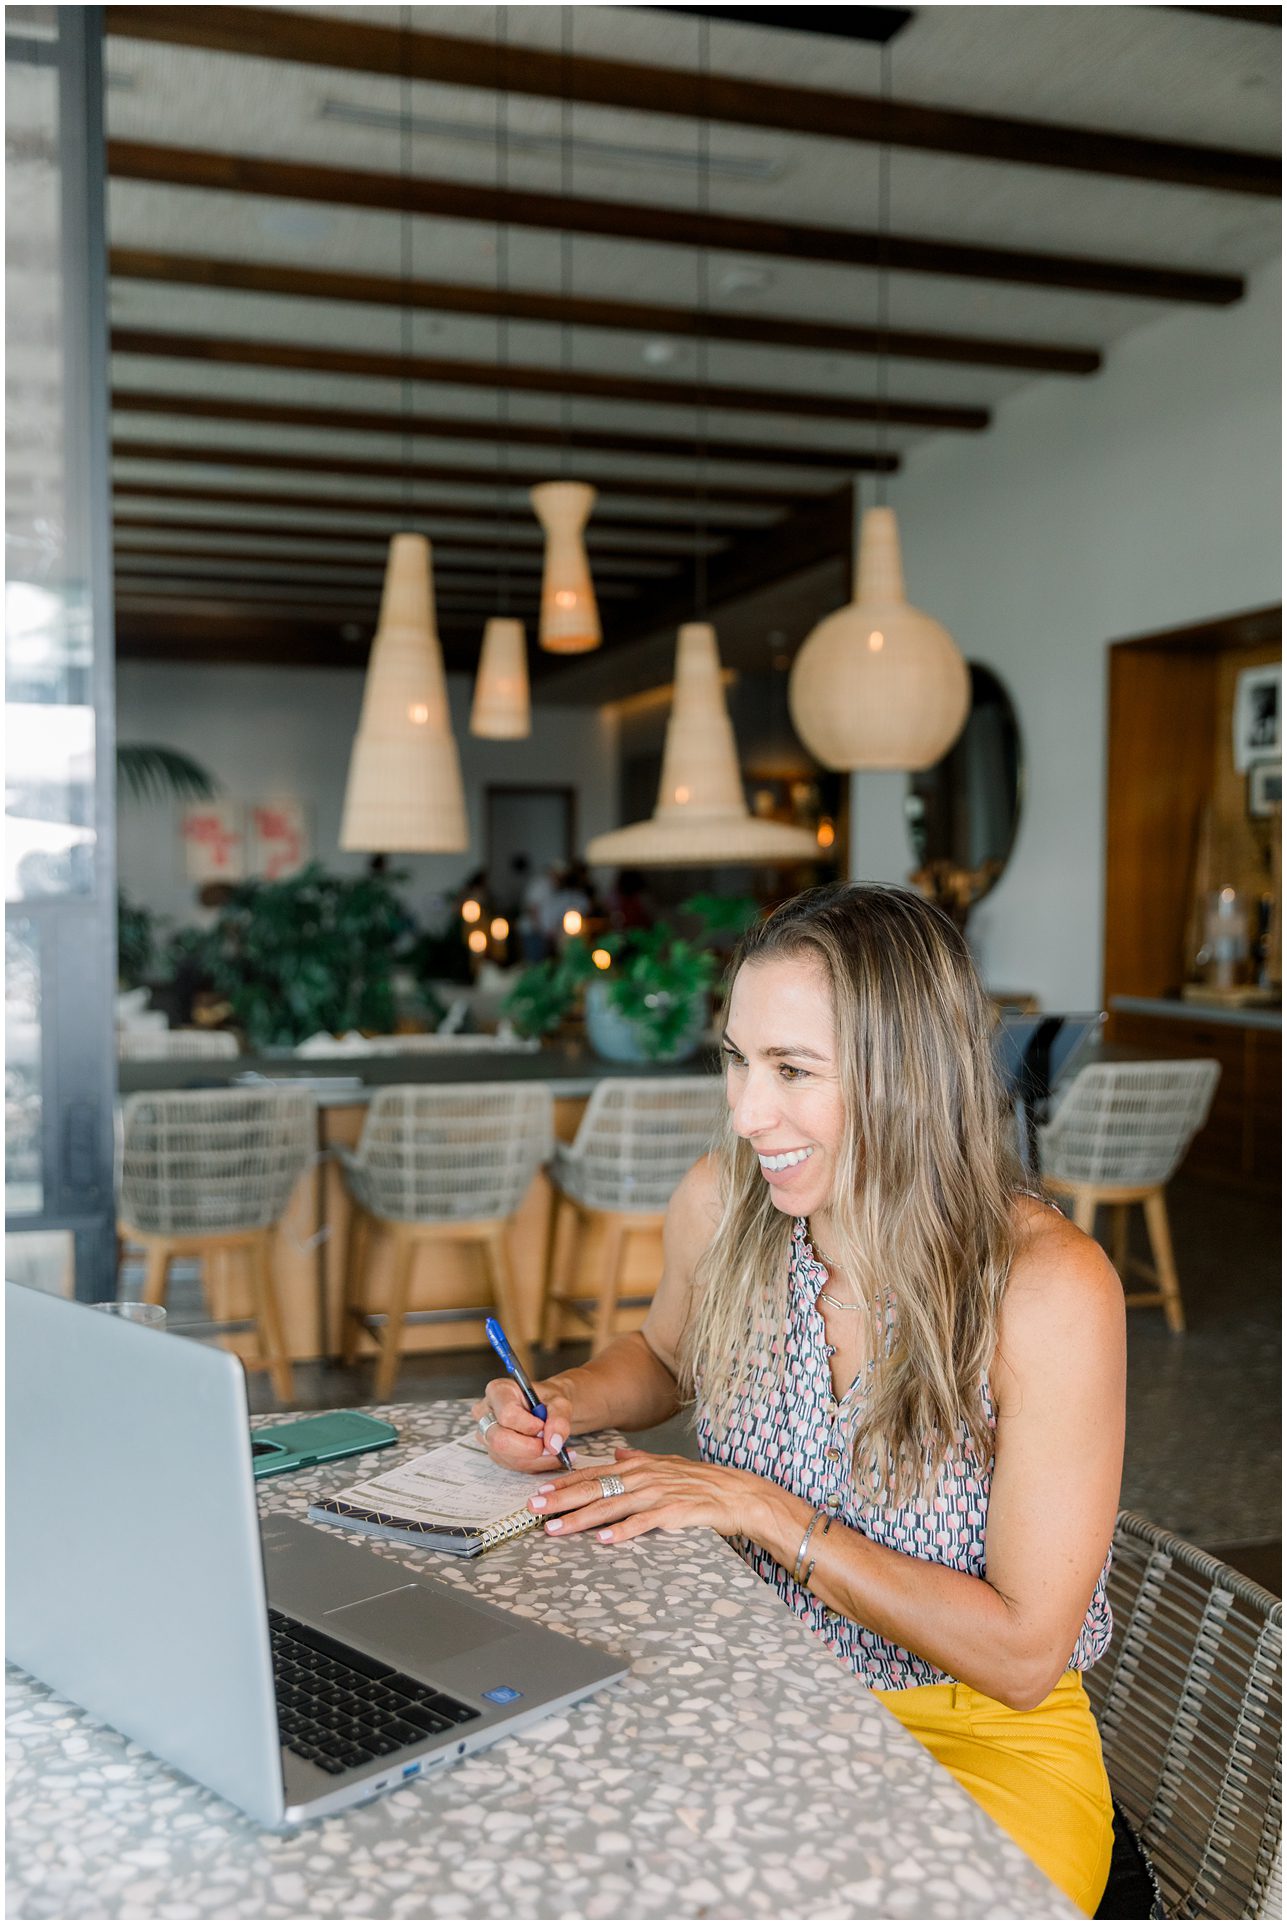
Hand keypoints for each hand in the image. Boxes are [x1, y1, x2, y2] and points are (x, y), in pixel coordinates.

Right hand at [469, 1376, 572, 1472]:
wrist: (547, 1407)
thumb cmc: (549, 1400)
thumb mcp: (560, 1403)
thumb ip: (558, 1420)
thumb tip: (554, 1444)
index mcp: (498, 1391)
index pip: (507, 1414)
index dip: (529, 1426)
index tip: (544, 1426)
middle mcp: (485, 1413)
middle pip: (500, 1440)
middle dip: (529, 1448)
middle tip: (551, 1446)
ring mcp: (486, 1435)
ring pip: (507, 1457)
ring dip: (536, 1459)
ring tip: (556, 1451)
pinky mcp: (494, 1452)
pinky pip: (513, 1465)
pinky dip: (535, 1464)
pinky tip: (549, 1456)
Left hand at [526, 1447, 762, 1544]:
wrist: (735, 1493)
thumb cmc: (698, 1481)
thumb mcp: (665, 1464)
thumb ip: (638, 1458)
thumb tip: (616, 1451)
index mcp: (637, 1466)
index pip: (592, 1474)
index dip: (563, 1483)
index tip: (538, 1492)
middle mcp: (642, 1476)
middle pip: (594, 1489)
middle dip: (560, 1500)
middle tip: (533, 1510)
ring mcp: (657, 1493)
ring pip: (611, 1506)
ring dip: (581, 1519)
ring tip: (556, 1529)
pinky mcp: (674, 1511)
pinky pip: (644, 1522)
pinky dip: (623, 1531)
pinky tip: (604, 1540)